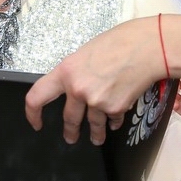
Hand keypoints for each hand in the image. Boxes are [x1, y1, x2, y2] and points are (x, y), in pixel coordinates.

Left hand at [25, 18, 163, 144]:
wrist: (148, 47)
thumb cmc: (120, 42)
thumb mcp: (86, 52)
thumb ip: (76, 72)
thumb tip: (73, 87)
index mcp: (66, 71)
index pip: (37, 97)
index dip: (32, 113)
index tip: (35, 122)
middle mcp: (78, 89)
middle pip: (69, 119)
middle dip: (70, 132)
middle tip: (70, 137)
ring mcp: (96, 101)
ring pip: (93, 125)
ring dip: (95, 134)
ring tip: (96, 138)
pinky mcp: (115, 108)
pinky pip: (111, 120)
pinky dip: (114, 121)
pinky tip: (116, 119)